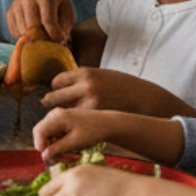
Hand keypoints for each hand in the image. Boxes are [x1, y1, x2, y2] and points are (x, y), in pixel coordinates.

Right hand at [6, 0, 73, 43]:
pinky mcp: (9, 13)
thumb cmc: (57, 3)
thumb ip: (65, 25)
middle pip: (32, 26)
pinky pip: (15, 33)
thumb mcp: (67, 9)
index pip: (47, 19)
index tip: (61, 39)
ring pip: (22, 31)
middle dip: (43, 37)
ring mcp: (16, 5)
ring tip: (43, 34)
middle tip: (51, 39)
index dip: (54, 33)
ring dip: (34, 38)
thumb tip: (57, 40)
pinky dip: (25, 36)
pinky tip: (33, 30)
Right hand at [31, 107, 128, 163]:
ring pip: (45, 133)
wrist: (106, 124)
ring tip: (63, 156)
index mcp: (57, 117)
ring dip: (50, 145)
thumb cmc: (93, 132)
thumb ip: (58, 148)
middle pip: (40, 132)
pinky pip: (52, 132)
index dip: (39, 146)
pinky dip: (55, 142)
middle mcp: (54, 113)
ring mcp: (57, 115)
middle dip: (45, 147)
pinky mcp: (61, 119)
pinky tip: (66, 149)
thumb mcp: (75, 143)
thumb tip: (43, 155)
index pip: (39, 131)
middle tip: (55, 160)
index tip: (47, 159)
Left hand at [36, 164, 141, 195]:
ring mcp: (72, 192)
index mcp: (77, 170)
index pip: (54, 180)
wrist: (134, 193)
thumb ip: (83, 182)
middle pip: (46, 192)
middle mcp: (71, 179)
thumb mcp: (99, 176)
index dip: (49, 191)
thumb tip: (72, 194)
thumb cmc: (124, 187)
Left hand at [41, 67, 171, 114]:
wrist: (144, 99)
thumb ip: (82, 79)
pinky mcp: (95, 117)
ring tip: (64, 117)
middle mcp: (85, 87)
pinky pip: (75, 121)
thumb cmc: (121, 86)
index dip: (57, 88)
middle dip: (52, 103)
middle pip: (53, 97)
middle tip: (51, 108)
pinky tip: (78, 122)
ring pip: (63, 112)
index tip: (59, 93)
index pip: (56, 81)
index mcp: (85, 73)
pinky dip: (74, 122)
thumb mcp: (100, 74)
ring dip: (62, 115)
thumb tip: (61, 85)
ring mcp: (89, 103)